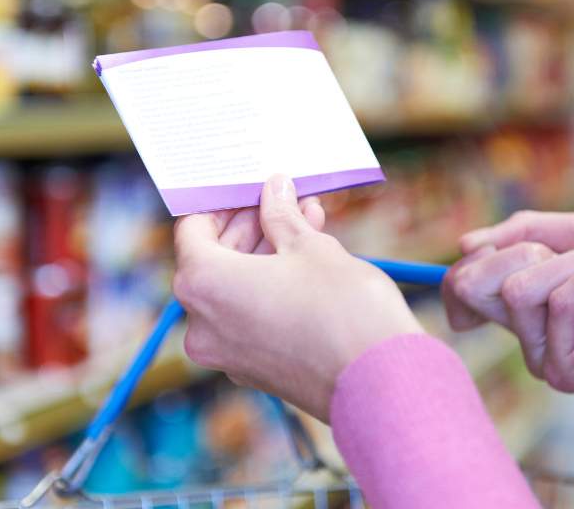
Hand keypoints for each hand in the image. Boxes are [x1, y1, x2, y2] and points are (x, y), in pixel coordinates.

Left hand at [173, 175, 422, 420]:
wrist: (380, 384)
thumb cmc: (342, 309)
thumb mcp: (311, 247)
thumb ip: (282, 215)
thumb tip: (274, 189)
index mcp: (204, 284)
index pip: (193, 229)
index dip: (224, 203)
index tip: (254, 190)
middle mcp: (202, 324)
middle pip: (212, 260)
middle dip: (251, 227)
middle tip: (287, 201)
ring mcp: (226, 353)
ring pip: (234, 289)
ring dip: (265, 254)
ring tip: (309, 223)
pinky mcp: (253, 371)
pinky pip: (248, 317)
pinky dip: (269, 289)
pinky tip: (308, 264)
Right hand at [442, 210, 573, 395]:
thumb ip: (528, 232)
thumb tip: (466, 246)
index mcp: (526, 303)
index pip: (463, 288)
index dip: (466, 263)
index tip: (494, 252)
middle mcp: (526, 333)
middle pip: (471, 284)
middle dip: (520, 250)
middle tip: (572, 255)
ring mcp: (543, 354)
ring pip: (518, 288)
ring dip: (573, 263)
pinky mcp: (566, 369)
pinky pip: (560, 302)